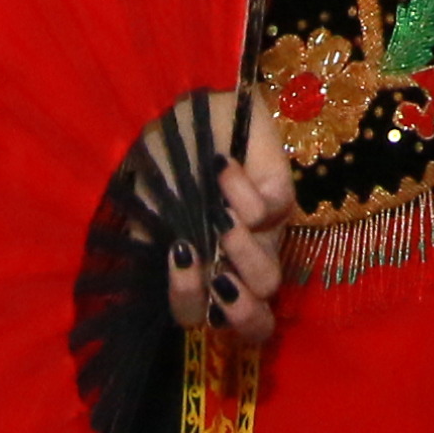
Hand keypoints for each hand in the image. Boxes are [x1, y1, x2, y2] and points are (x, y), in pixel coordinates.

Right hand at [156, 88, 294, 347]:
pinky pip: (271, 215)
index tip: (188, 277)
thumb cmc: (162, 162)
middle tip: (219, 281)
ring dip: (240, 250)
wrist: (188, 108)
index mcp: (203, 272)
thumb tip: (184, 273)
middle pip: (253, 324)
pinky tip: (221, 168)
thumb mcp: (150, 209)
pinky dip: (241, 193)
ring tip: (219, 218)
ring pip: (269, 278)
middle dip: (237, 311)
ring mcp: (262, 235)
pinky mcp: (282, 198)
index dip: (203, 313)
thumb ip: (160, 249)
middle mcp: (235, 263)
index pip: (214, 322)